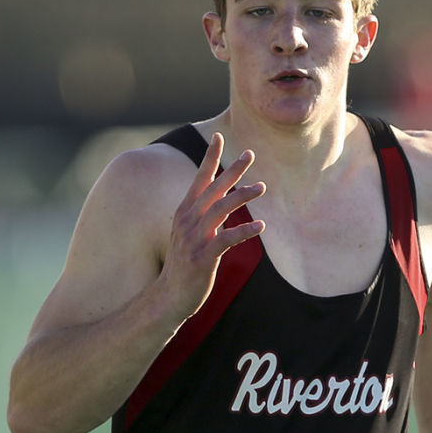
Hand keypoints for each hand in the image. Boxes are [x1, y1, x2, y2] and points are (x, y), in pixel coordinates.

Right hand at [158, 133, 265, 321]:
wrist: (169, 296)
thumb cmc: (184, 264)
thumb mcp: (191, 234)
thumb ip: (205, 216)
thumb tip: (223, 202)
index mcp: (185, 212)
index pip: (199, 179)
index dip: (209, 158)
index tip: (218, 136)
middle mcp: (188, 220)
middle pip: (213, 188)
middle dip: (232, 170)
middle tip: (250, 154)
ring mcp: (194, 238)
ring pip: (221, 209)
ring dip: (243, 196)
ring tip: (262, 187)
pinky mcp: (203, 257)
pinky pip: (226, 239)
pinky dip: (244, 231)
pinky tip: (260, 225)